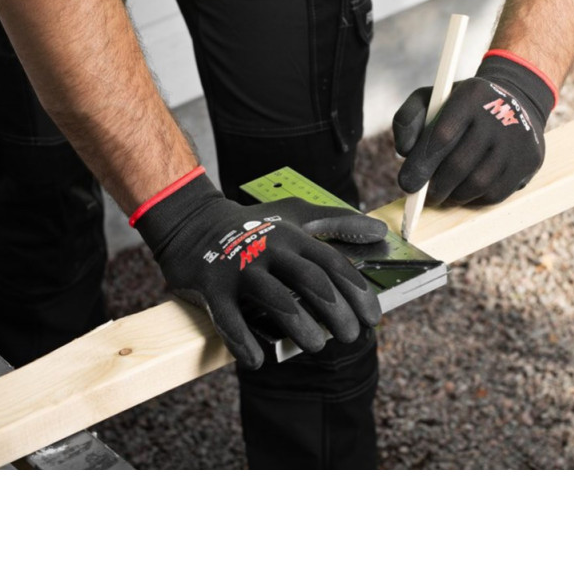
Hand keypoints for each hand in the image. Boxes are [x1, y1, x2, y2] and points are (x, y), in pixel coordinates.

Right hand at [132, 170, 386, 368]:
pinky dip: (243, 342)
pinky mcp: (212, 286)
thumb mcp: (296, 213)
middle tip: (350, 336)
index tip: (373, 318)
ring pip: (276, 300)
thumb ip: (338, 222)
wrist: (192, 222)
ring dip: (301, 327)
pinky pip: (229, 318)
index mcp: (293, 236)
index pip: (333, 264)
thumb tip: (381, 231)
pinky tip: (258, 360)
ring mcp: (240, 268)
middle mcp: (270, 249)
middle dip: (337, 313)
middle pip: (311, 282)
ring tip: (316, 346)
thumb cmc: (254, 223)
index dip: (357, 292)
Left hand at [393, 50, 556, 205]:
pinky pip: (496, 193)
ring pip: (478, 183)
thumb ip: (408, 119)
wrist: (517, 99)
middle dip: (435, 187)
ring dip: (455, 196)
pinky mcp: (530, 160)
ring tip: (444, 193)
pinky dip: (475, 199)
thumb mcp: (432, 98)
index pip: (442, 136)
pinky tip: (466, 191)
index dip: (420, 165)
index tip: (406, 184)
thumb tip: (404, 151)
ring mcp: (518, 139)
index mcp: (472, 95)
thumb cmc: (463, 106)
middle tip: (424, 196)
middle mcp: (499, 114)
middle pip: (459, 165)